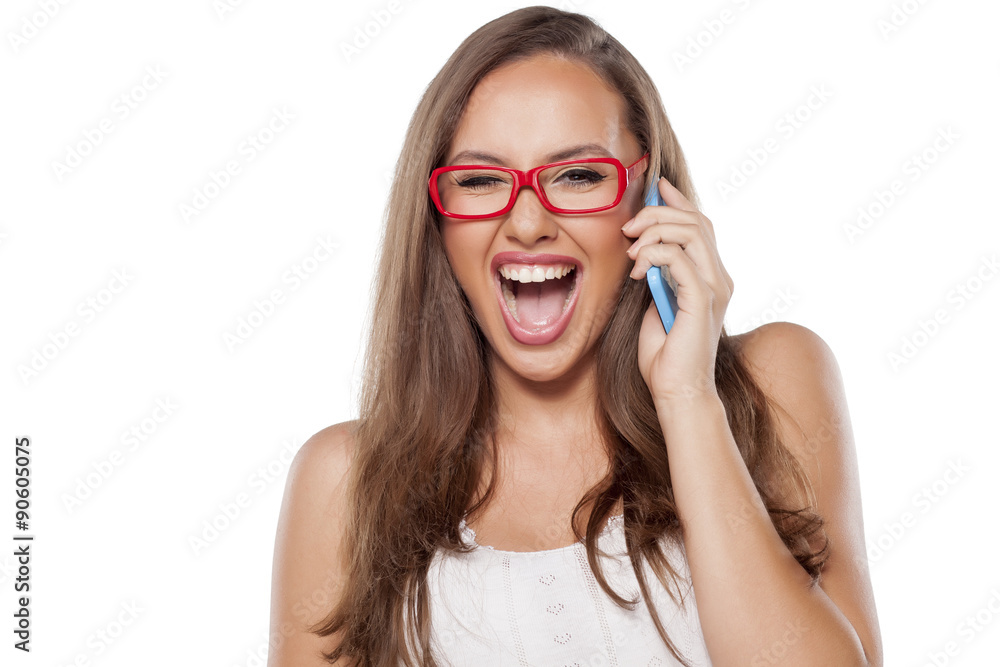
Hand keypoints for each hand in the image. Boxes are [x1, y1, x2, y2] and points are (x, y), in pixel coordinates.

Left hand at [621, 177, 733, 404]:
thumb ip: (657, 277)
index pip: (701, 225)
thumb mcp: (655, 304)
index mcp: (710, 277)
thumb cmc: (664, 355)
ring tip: (630, 250)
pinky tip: (637, 272)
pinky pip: (680, 259)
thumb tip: (643, 252)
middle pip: (697, 221)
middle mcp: (719, 278)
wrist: (676, 391)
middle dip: (658, 214)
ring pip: (692, 233)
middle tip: (628, 227)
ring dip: (654, 232)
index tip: (655, 187)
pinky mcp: (703, 301)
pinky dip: (654, 256)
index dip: (679, 201)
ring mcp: (715, 288)